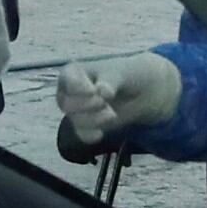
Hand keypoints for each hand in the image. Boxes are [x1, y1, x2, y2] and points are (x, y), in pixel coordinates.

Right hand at [56, 54, 180, 143]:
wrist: (140, 91)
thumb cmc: (125, 75)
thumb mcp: (119, 73)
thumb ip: (109, 81)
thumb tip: (101, 92)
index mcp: (74, 72)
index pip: (66, 80)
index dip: (78, 88)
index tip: (93, 91)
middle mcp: (69, 92)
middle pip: (66, 104)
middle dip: (86, 105)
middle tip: (104, 102)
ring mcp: (76, 110)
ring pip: (75, 120)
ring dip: (93, 120)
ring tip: (112, 114)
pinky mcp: (85, 126)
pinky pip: (81, 134)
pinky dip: (90, 135)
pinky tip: (100, 134)